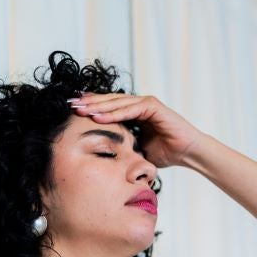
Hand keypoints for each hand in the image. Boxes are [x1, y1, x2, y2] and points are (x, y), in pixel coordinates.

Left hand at [69, 92, 206, 167]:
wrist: (187, 153)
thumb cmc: (165, 153)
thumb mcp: (136, 149)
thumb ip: (122, 145)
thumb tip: (102, 154)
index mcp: (133, 113)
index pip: (108, 107)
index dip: (90, 108)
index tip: (71, 112)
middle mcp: (138, 104)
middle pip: (108, 101)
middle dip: (88, 103)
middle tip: (69, 105)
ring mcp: (146, 103)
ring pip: (117, 102)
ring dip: (97, 106)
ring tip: (80, 109)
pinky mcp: (153, 106)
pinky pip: (131, 108)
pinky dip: (115, 113)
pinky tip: (99, 117)